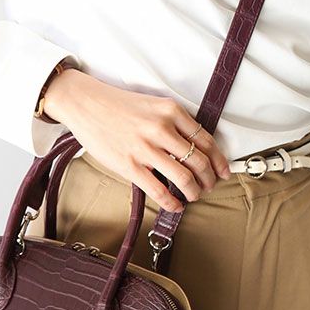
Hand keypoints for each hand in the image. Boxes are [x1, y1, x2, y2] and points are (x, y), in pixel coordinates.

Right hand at [43, 67, 230, 212]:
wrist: (86, 104)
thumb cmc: (119, 106)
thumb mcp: (154, 105)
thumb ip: (174, 124)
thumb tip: (194, 150)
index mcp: (171, 111)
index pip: (206, 141)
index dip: (219, 161)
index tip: (223, 172)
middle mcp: (162, 128)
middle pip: (199, 161)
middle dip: (209, 179)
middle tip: (208, 186)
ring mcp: (145, 148)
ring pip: (184, 177)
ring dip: (194, 192)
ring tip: (194, 196)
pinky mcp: (130, 165)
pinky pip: (159, 190)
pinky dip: (172, 202)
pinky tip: (176, 205)